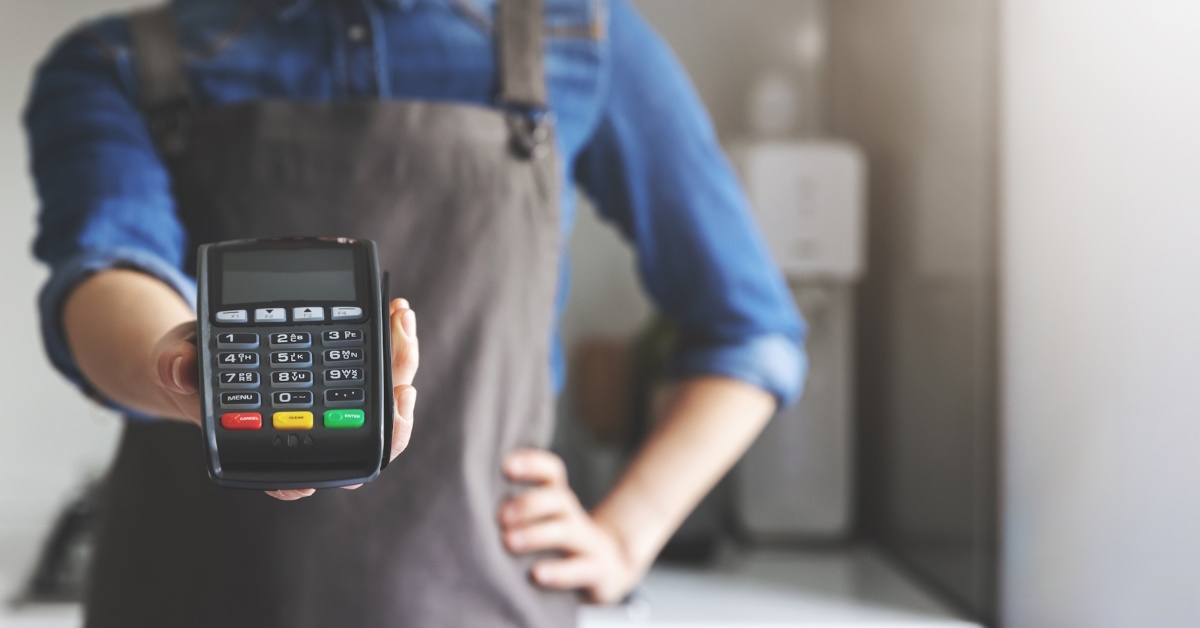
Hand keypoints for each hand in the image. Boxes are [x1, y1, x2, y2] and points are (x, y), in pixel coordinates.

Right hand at [150, 298, 419, 499]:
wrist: (214, 346)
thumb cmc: (199, 366)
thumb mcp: (178, 362)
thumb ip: (176, 366)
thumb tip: (180, 369)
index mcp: (271, 447)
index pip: (303, 476)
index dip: (325, 477)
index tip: (335, 469)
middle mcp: (315, 432)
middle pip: (365, 439)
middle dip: (390, 417)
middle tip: (402, 386)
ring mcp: (340, 404)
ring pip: (385, 402)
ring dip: (401, 364)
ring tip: (401, 323)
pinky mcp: (354, 374)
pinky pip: (383, 366)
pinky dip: (394, 341)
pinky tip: (396, 311)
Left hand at [499, 449, 644, 603]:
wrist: (610, 569)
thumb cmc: (559, 545)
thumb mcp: (544, 523)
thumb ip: (516, 514)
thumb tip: (468, 509)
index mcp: (559, 501)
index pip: (552, 472)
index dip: (532, 464)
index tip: (506, 466)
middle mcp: (574, 517)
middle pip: (558, 498)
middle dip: (528, 503)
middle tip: (500, 516)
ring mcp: (589, 543)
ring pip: (566, 531)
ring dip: (536, 534)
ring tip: (509, 542)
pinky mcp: (598, 572)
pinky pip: (580, 569)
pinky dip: (558, 572)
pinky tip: (536, 574)